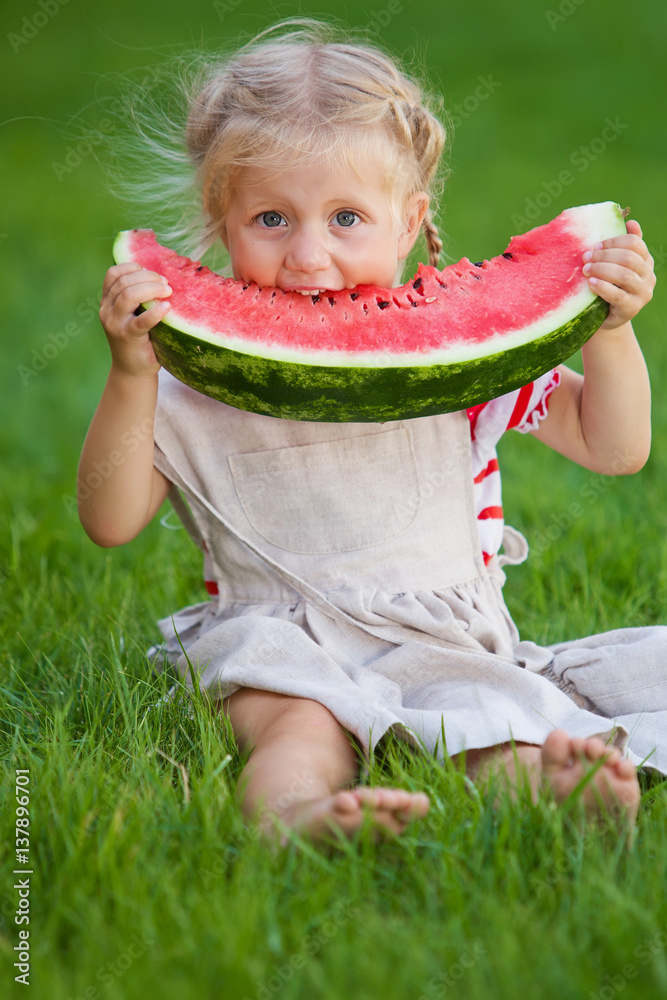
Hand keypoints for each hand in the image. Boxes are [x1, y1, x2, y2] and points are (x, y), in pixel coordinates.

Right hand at [99, 262, 171, 376]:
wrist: (133, 371)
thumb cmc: (139, 340)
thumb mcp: (133, 315)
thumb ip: (138, 298)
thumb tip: (162, 277)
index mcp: (107, 302)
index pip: (113, 274)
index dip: (133, 267)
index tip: (151, 272)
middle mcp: (107, 311)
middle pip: (123, 282)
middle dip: (147, 277)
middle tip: (165, 283)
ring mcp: (115, 324)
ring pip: (128, 295)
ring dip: (151, 288)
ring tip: (167, 292)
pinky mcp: (127, 337)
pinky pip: (141, 320)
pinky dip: (155, 312)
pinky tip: (167, 307)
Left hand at [582, 219, 655, 330]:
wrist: (605, 317)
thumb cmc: (607, 286)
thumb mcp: (614, 265)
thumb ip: (621, 246)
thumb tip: (632, 222)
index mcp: (645, 261)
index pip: (634, 243)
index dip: (613, 242)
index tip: (595, 246)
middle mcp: (648, 276)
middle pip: (629, 258)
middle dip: (605, 256)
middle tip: (586, 258)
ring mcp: (643, 293)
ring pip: (624, 275)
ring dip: (602, 270)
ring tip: (586, 270)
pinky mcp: (632, 309)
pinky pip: (618, 295)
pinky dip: (602, 287)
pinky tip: (590, 284)